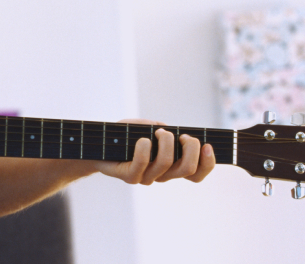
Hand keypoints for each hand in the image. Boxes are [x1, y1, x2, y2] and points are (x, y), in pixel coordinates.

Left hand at [94, 119, 214, 184]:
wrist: (96, 147)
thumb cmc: (123, 136)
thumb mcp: (146, 127)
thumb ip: (161, 127)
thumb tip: (171, 130)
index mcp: (171, 166)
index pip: (197, 174)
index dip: (208, 163)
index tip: (208, 145)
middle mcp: (161, 175)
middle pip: (188, 169)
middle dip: (191, 148)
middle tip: (180, 135)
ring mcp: (146, 177)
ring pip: (167, 164)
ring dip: (167, 142)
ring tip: (158, 132)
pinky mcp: (129, 176)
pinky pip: (142, 164)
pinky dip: (145, 148)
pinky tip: (142, 139)